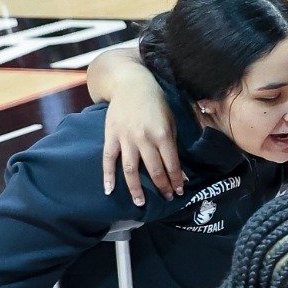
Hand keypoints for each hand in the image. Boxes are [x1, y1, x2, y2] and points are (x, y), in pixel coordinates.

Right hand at [101, 89, 184, 206]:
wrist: (131, 83)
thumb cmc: (155, 102)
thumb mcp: (170, 120)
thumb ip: (173, 144)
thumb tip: (178, 170)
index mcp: (162, 134)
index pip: (171, 164)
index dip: (176, 181)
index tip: (179, 192)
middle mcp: (144, 139)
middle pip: (153, 170)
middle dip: (162, 187)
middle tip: (166, 198)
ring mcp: (125, 138)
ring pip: (130, 169)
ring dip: (136, 189)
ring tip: (140, 203)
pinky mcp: (111, 136)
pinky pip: (108, 159)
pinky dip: (107, 176)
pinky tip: (109, 190)